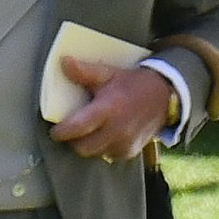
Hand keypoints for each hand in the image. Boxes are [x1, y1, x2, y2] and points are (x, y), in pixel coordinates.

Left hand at [50, 57, 172, 161]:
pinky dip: (102, 147)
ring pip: (94, 153)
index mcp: (109, 109)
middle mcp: (117, 130)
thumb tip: (63, 62)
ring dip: (88, 144)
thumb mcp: (109, 73)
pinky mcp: (130, 152)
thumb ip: (85, 72)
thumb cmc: (133, 83)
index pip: (78, 127)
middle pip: (82, 147)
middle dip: (73, 140)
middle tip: (71, 129)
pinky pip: (107, 155)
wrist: (164, 96)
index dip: (62, 132)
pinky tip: (105, 134)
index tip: (54, 131)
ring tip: (89, 131)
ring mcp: (124, 144)